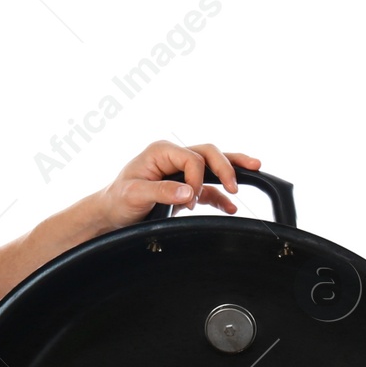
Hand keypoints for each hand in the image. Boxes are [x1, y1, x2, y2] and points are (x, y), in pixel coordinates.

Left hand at [92, 141, 261, 232]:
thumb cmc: (117, 201)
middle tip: (235, 185)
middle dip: (226, 166)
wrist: (110, 215)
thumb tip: (188, 192)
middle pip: (208, 153)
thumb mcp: (135, 195)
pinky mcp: (183, 187)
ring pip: (213, 165)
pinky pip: (208, 188)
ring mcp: (180, 171)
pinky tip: (231, 206)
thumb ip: (162, 191)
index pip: (192, 158)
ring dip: (232, 169)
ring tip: (255, 170)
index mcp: (161, 151)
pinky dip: (220, 196)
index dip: (197, 179)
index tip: (189, 201)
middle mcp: (172, 156)